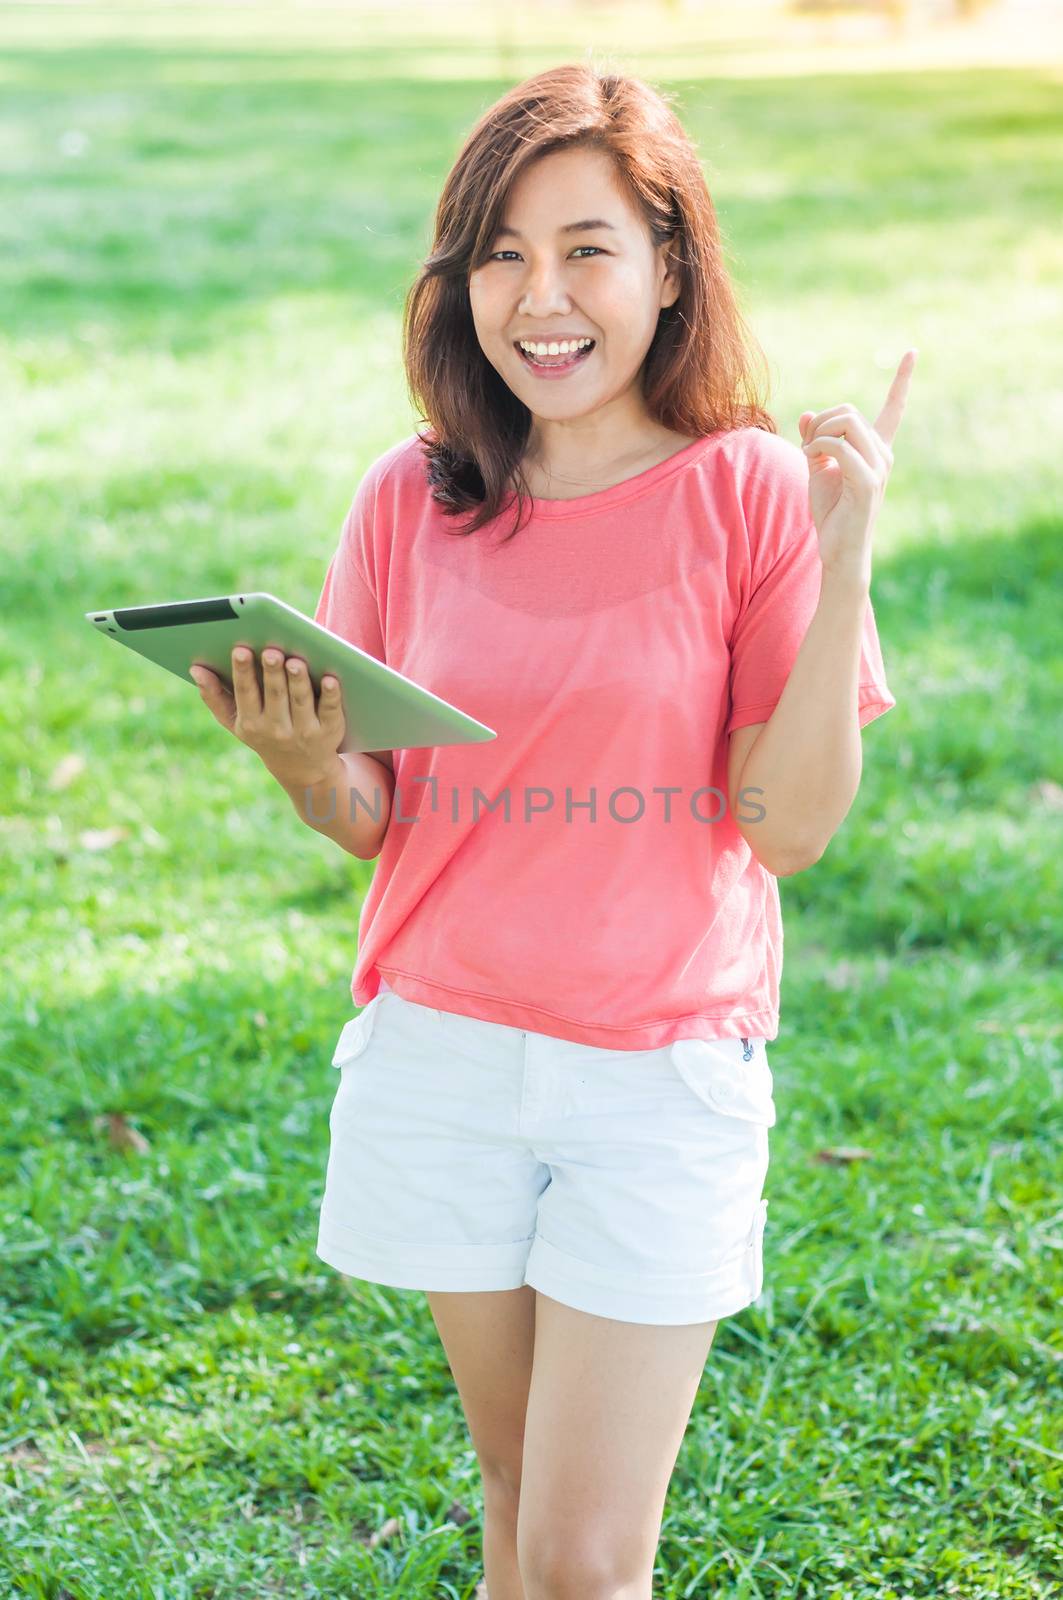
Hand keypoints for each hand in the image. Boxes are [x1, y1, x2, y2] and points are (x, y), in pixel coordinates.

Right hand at [189, 646, 345, 789]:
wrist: (303, 769)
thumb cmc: (264, 733)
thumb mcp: (235, 723)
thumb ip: (214, 696)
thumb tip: (195, 669)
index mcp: (250, 722)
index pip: (245, 693)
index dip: (243, 672)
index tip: (241, 650)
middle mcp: (277, 729)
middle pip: (275, 695)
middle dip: (272, 673)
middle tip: (271, 650)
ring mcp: (304, 731)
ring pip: (301, 701)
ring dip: (298, 680)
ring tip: (295, 660)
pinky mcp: (329, 730)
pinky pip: (330, 710)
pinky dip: (331, 695)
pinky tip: (331, 678)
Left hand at [798, 349, 916, 579]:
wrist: (838, 551)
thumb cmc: (831, 513)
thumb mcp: (818, 470)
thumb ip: (815, 441)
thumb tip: (807, 413)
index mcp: (876, 449)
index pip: (893, 409)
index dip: (903, 380)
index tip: (912, 352)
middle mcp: (883, 455)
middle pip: (850, 411)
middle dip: (821, 420)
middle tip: (807, 444)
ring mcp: (878, 467)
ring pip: (846, 423)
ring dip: (818, 434)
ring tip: (809, 454)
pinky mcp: (867, 482)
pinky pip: (839, 447)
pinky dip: (818, 447)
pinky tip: (810, 459)